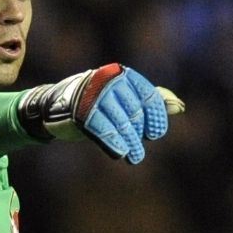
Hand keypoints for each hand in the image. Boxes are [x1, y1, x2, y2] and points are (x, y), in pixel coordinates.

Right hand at [17, 64, 178, 163]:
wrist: (53, 106)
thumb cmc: (94, 104)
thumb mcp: (124, 99)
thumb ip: (151, 100)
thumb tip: (179, 106)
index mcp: (122, 75)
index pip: (148, 96)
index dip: (155, 117)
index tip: (155, 133)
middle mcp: (109, 81)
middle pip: (135, 113)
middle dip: (139, 135)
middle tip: (138, 152)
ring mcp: (93, 95)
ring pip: (121, 123)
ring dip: (129, 143)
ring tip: (133, 157)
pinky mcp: (81, 111)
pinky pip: (104, 130)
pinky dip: (113, 143)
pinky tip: (119, 153)